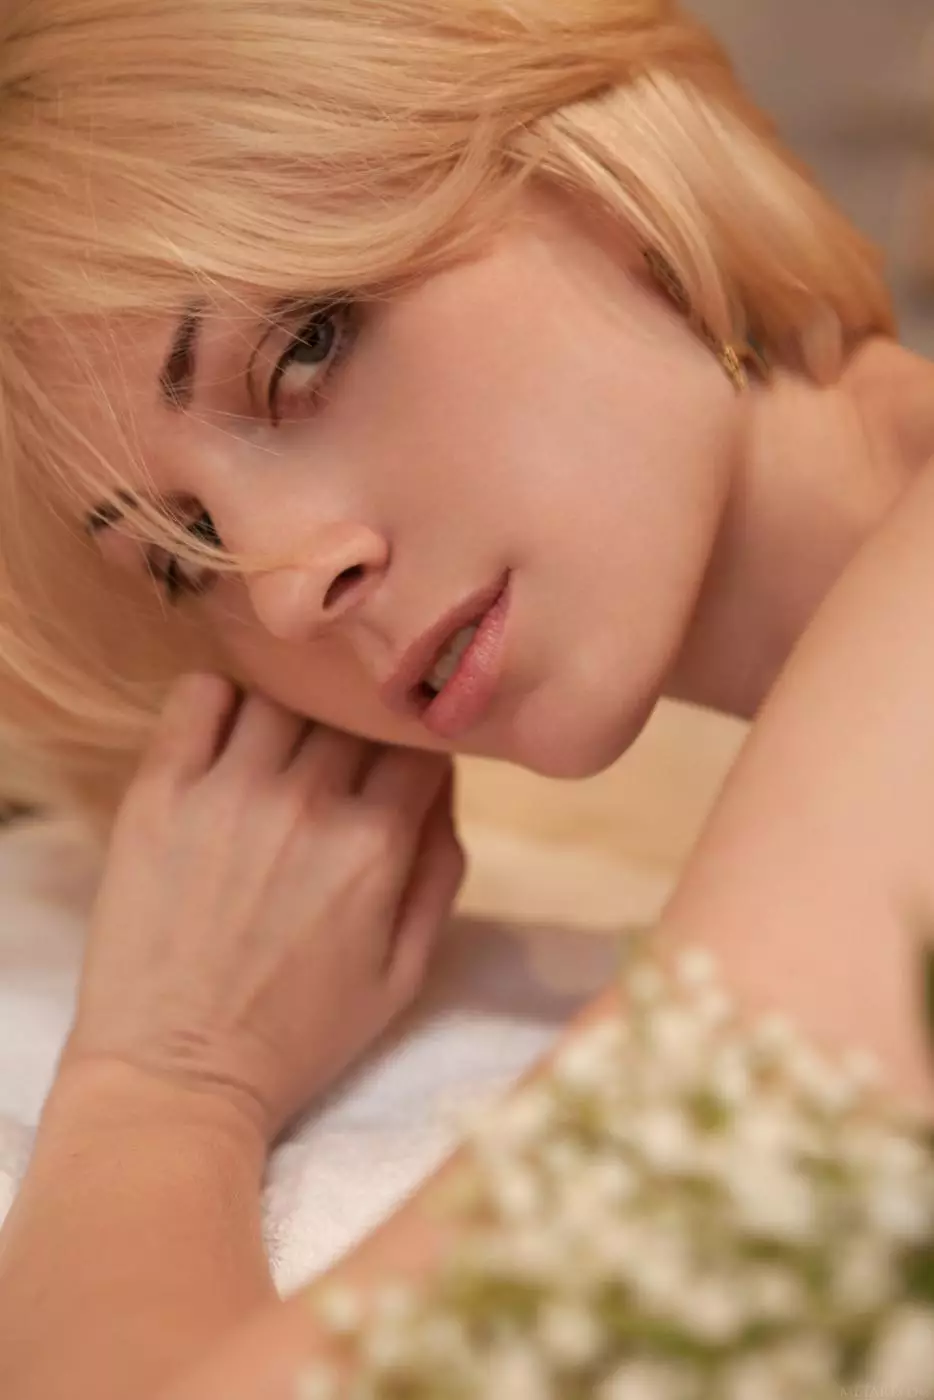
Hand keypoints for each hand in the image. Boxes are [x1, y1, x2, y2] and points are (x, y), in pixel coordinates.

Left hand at [62, 674, 464, 1143]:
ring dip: (295, 710)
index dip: (418, 748)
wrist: (176, 1074)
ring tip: (284, 750)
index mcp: (375, 846)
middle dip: (359, 728)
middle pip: (353, 710)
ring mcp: (227, 791)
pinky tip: (228, 737)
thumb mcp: (403, 972)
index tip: (401, 763)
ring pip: (283, 692)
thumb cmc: (298, 1033)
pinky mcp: (159, 794)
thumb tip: (446, 783)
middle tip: (342, 759)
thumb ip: (441, 870)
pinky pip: (199, 695)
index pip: (419, 743)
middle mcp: (306, 803)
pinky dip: (221, 698)